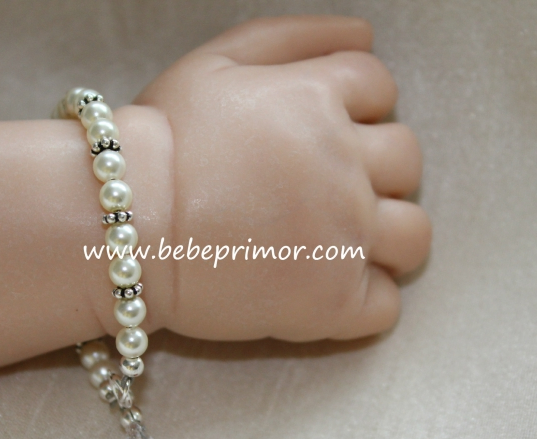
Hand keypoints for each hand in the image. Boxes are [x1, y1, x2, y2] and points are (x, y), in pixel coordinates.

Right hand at [131, 16, 429, 340]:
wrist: (123, 229)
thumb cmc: (160, 145)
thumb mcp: (214, 63)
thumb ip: (292, 37)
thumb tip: (367, 34)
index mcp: (320, 99)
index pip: (381, 88)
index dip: (356, 110)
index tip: (317, 137)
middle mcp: (346, 165)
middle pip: (407, 161)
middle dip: (374, 171)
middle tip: (319, 192)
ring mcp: (344, 237)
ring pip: (413, 237)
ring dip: (385, 238)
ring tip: (334, 245)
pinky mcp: (331, 303)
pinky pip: (384, 306)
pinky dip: (363, 301)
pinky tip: (323, 290)